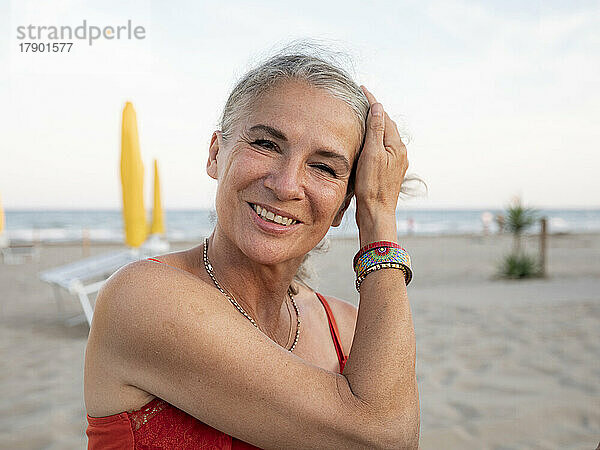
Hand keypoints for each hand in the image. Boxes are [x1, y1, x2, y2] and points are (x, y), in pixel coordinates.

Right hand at [354, 86, 408, 227]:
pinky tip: (367, 141)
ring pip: (385, 136)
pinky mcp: (389, 171)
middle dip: (375, 111)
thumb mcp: (371, 155)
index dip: (372, 102)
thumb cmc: (371, 186)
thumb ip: (375, 130)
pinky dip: (375, 139)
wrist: (376, 213)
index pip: (383, 116)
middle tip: (361, 99)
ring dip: (375, 125)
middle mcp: (399, 152)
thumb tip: (377, 107)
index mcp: (396, 146)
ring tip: (363, 116)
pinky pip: (383, 148)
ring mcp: (396, 162)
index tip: (362, 88)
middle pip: (386, 125)